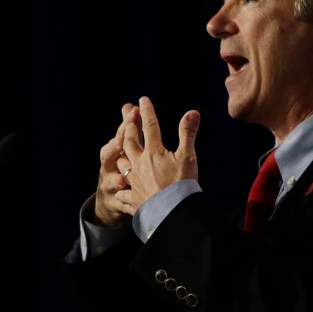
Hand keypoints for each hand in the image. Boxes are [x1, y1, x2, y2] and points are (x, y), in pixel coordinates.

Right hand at [92, 102, 141, 227]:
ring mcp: (109, 185)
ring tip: (122, 179)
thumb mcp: (122, 149)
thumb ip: (128, 128)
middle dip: (114, 148)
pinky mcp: (115, 203)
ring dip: (116, 179)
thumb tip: (129, 105)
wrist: (110, 199)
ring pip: (110, 181)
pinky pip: (120, 204)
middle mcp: (108, 167)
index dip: (125, 124)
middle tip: (121, 142)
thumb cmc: (119, 167)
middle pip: (109, 156)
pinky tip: (131, 205)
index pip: (119, 135)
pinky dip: (124, 204)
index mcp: (113, 152)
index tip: (133, 112)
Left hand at [113, 97, 199, 215]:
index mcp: (153, 152)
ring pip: (122, 166)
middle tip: (127, 122)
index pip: (149, 127)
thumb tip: (192, 111)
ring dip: (121, 157)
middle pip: (130, 143)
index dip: (147, 112)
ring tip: (120, 152)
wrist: (172, 211)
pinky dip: (122, 190)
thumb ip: (188, 133)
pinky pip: (124, 193)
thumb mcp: (188, 156)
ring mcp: (134, 182)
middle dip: (128, 130)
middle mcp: (139, 164)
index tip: (143, 100)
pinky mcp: (133, 199)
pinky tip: (121, 190)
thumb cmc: (182, 183)